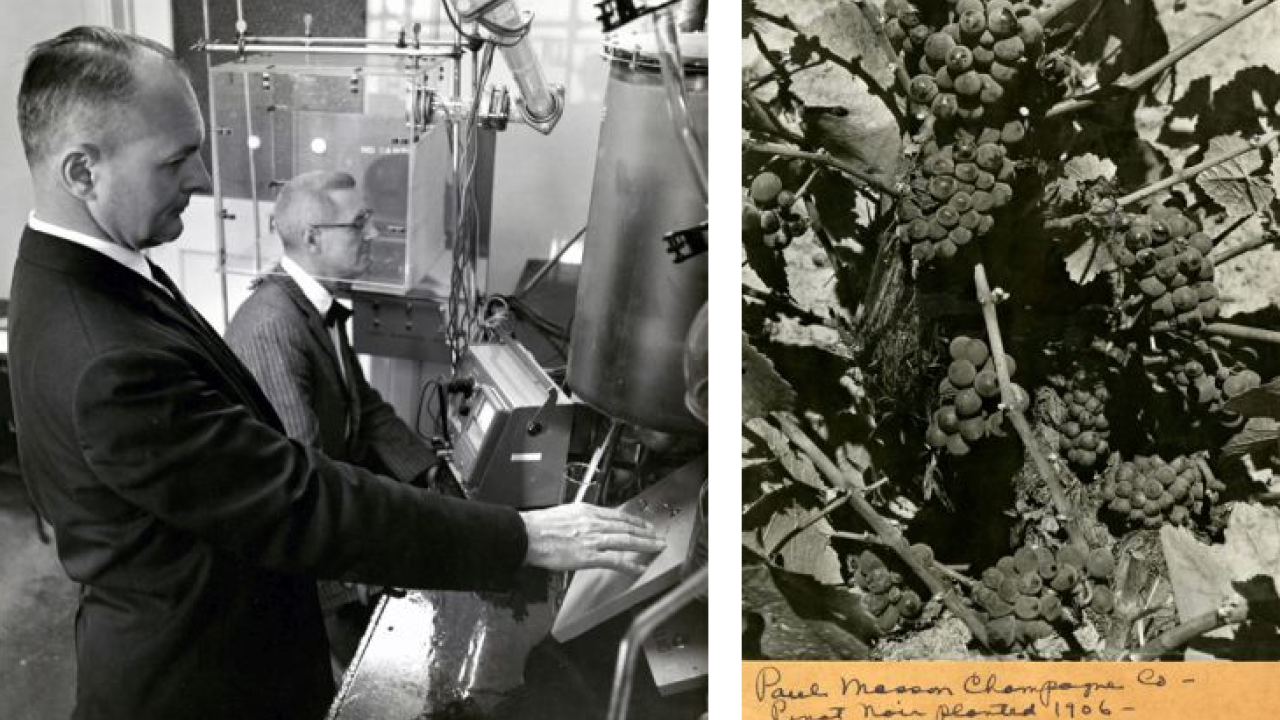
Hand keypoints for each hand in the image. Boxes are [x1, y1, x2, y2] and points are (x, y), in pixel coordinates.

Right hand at [520, 503, 665, 574]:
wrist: (528, 534)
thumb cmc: (540, 526)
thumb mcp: (565, 513)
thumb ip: (581, 518)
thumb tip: (589, 522)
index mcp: (587, 511)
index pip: (617, 515)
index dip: (634, 520)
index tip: (643, 524)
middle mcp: (593, 523)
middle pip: (626, 527)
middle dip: (645, 532)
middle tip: (657, 536)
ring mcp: (592, 539)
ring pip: (625, 541)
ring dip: (644, 544)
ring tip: (655, 547)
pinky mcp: (588, 556)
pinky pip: (615, 560)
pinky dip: (629, 564)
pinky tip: (639, 567)